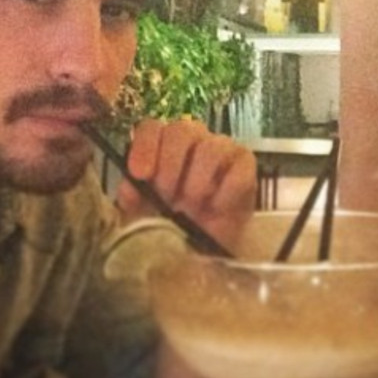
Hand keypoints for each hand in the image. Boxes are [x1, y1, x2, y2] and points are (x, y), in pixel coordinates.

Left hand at [116, 118, 255, 250]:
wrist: (208, 250)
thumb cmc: (173, 226)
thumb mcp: (143, 216)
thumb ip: (133, 198)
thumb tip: (131, 187)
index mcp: (162, 147)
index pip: (152, 128)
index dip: (145, 147)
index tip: (140, 175)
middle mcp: (192, 142)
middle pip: (181, 129)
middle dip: (171, 163)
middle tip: (168, 195)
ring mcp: (222, 150)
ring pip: (211, 145)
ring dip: (198, 178)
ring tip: (193, 205)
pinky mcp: (245, 165)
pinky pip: (240, 163)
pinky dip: (226, 188)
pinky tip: (216, 207)